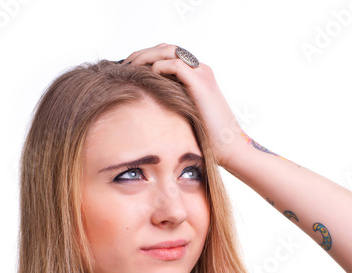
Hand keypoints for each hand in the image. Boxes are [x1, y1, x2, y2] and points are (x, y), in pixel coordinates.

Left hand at [121, 43, 243, 169]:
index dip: (145, 58)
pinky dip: (157, 67)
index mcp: (196, 75)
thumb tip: (146, 107)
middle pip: (164, 47)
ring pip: (167, 50)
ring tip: (129, 69)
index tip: (127, 70)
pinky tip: (146, 78)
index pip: (166, 54)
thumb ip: (170, 105)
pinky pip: (174, 64)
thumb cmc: (207, 139)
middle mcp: (199, 69)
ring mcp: (201, 74)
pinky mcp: (200, 82)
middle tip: (122, 66)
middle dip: (141, 54)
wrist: (229, 147)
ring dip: (145, 57)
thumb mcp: (183, 117)